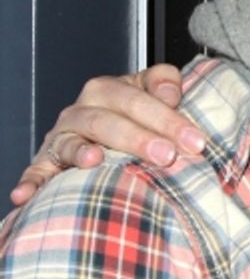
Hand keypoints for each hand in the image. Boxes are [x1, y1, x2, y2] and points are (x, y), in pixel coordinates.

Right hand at [9, 64, 203, 206]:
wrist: (108, 128)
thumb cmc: (137, 112)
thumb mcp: (152, 90)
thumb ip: (164, 83)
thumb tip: (171, 92)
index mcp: (109, 90)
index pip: (139, 101)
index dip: (169, 119)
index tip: (195, 141)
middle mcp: (82, 109)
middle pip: (108, 121)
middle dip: (138, 138)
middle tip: (167, 156)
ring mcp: (63, 135)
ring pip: (73, 142)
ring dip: (83, 152)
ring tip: (95, 160)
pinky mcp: (47, 160)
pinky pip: (37, 171)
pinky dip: (32, 182)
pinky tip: (25, 196)